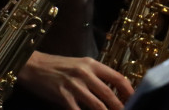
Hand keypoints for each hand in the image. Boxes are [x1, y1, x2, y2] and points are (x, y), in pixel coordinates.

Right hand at [18, 51, 132, 109]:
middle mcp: (85, 73)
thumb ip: (95, 76)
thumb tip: (113, 92)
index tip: (136, 102)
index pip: (118, 78)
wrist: (32, 65)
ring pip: (98, 106)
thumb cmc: (56, 66)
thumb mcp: (79, 65)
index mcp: (91, 64)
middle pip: (110, 95)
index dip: (129, 92)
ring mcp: (74, 85)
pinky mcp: (62, 96)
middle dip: (121, 109)